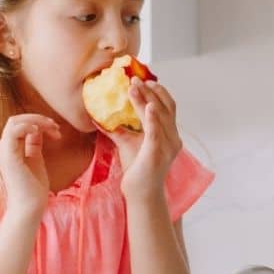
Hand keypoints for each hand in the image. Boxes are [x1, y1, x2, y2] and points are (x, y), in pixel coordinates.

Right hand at [0, 113, 60, 216]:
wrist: (30, 206)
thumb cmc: (34, 187)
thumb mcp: (35, 159)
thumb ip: (33, 143)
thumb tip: (37, 128)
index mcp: (7, 149)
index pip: (19, 125)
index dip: (38, 123)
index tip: (57, 131)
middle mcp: (1, 148)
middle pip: (16, 120)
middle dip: (39, 119)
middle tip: (56, 127)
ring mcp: (2, 150)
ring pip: (15, 121)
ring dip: (37, 121)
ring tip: (53, 129)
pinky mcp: (7, 154)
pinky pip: (14, 130)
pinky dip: (29, 126)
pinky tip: (41, 131)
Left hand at [108, 78, 182, 202]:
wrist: (141, 194)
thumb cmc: (137, 170)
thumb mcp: (127, 144)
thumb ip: (118, 130)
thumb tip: (99, 117)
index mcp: (169, 134)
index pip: (168, 107)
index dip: (158, 91)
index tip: (143, 79)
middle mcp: (173, 138)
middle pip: (166, 107)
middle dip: (151, 90)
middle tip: (136, 78)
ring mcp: (167, 146)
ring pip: (160, 115)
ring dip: (148, 99)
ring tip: (135, 87)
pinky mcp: (157, 153)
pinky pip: (156, 132)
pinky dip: (153, 118)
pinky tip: (148, 106)